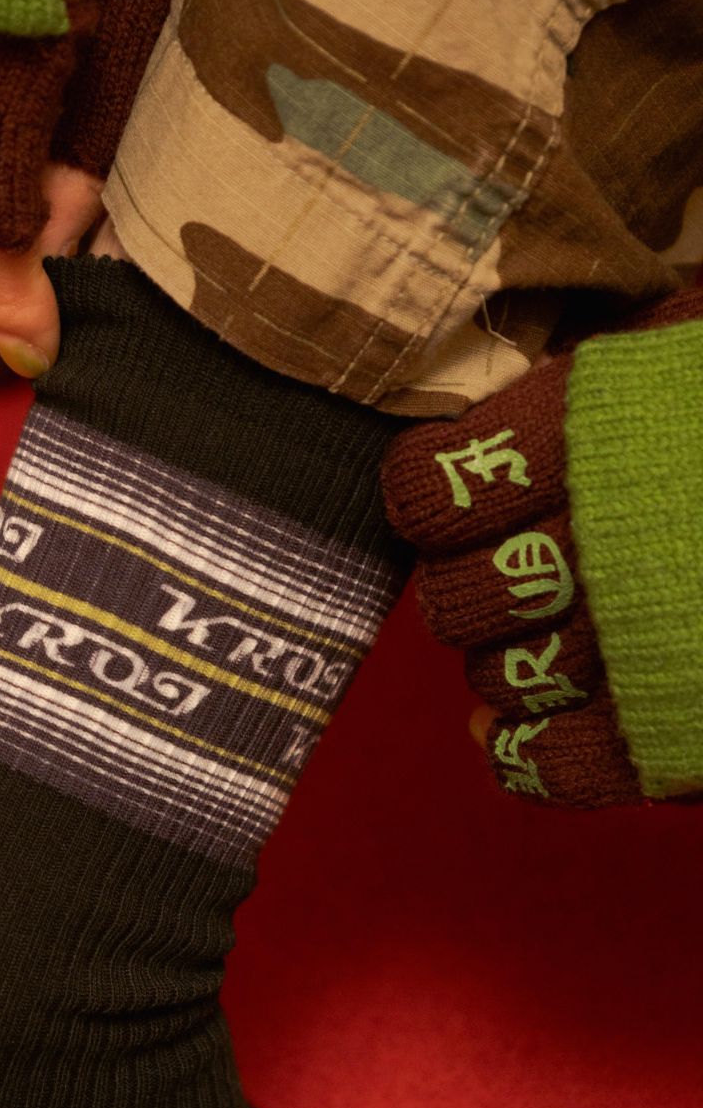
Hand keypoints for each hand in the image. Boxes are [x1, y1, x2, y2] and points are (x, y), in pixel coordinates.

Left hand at [382, 353, 643, 806]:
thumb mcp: (681, 343)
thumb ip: (577, 398)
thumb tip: (464, 479)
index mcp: (594, 431)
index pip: (429, 495)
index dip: (432, 505)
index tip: (458, 505)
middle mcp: (607, 539)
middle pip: (452, 601)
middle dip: (472, 594)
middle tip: (522, 577)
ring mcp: (642, 639)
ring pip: (492, 683)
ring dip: (506, 668)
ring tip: (562, 642)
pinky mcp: (677, 723)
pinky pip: (552, 765)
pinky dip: (526, 754)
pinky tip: (529, 734)